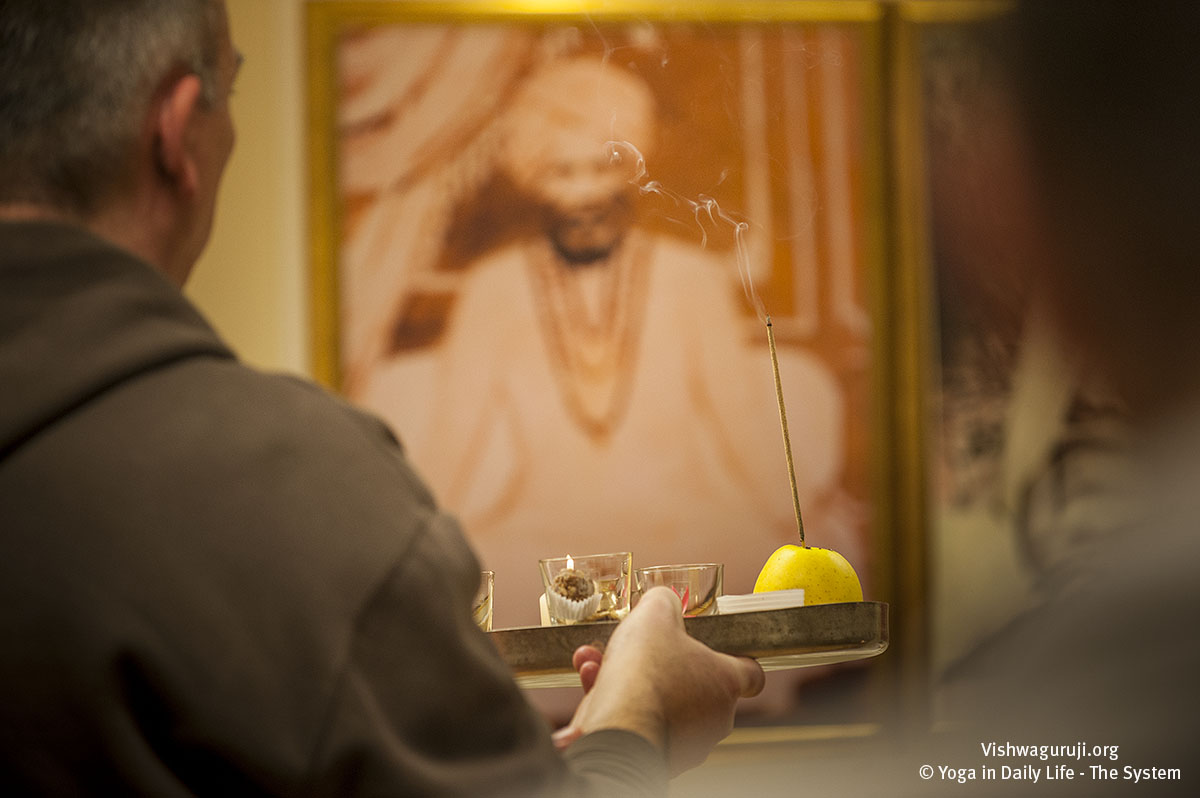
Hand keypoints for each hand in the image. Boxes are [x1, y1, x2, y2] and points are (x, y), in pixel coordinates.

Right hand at [555, 587, 764, 773]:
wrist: (618, 730)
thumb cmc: (645, 673)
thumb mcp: (654, 615)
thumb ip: (663, 602)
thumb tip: (664, 600)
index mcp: (725, 682)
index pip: (751, 673)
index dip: (737, 658)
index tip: (722, 650)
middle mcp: (714, 719)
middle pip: (695, 685)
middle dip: (661, 664)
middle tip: (638, 650)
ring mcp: (687, 744)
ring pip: (661, 704)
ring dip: (632, 683)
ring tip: (600, 663)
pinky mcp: (657, 760)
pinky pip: (640, 724)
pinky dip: (618, 705)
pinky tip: (592, 684)